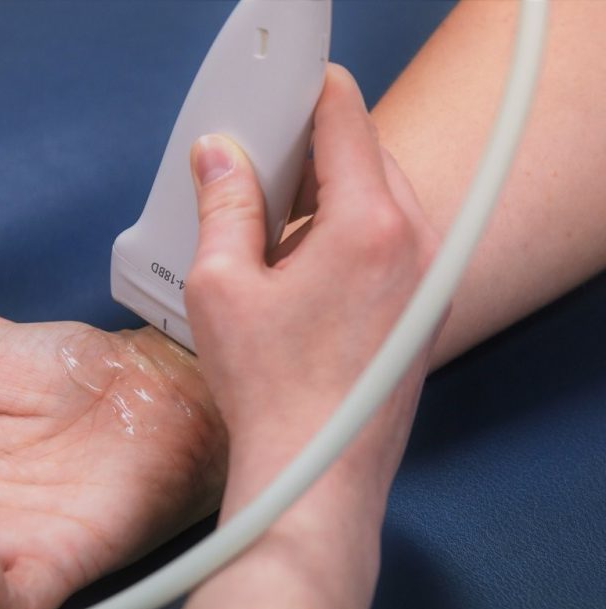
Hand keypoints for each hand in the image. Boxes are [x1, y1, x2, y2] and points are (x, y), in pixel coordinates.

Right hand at [153, 65, 438, 608]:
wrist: (317, 478)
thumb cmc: (271, 393)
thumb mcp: (220, 287)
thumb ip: (221, 204)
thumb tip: (216, 156)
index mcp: (370, 222)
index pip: (343, 114)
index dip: (301, 93)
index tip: (271, 93)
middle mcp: (416, 240)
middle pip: (362, 153)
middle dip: (304, 155)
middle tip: (248, 180)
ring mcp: (428, 275)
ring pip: (376, 197)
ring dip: (323, 200)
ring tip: (267, 245)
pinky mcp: (423, 305)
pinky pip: (388, 239)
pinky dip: (345, 237)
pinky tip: (297, 280)